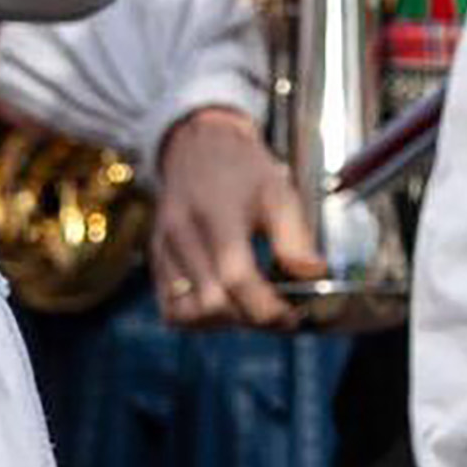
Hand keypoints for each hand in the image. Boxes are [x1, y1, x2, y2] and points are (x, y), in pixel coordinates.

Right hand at [152, 106, 324, 328]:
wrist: (198, 144)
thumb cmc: (243, 170)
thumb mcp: (279, 192)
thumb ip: (295, 237)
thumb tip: (311, 277)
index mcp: (215, 214)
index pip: (235, 277)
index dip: (267, 308)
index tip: (293, 315)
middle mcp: (181, 233)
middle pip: (211, 302)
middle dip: (250, 318)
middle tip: (277, 313)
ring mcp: (163, 248)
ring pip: (186, 312)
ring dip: (221, 322)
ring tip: (248, 309)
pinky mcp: (155, 258)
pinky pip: (170, 307)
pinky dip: (197, 318)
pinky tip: (222, 304)